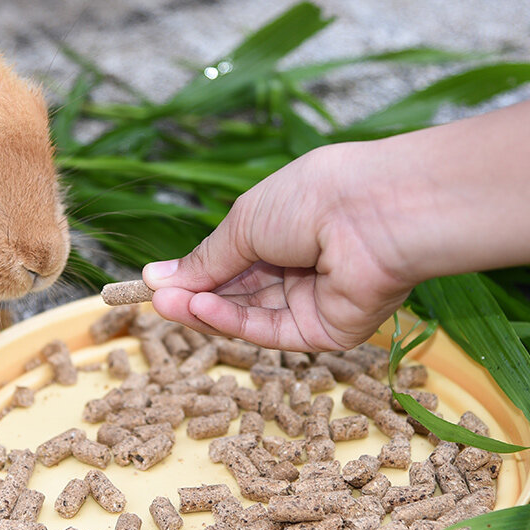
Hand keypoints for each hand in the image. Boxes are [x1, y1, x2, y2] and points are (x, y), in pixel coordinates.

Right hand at [142, 144, 414, 350]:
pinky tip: (201, 310)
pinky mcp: (325, 330)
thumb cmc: (312, 199)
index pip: (230, 261)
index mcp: (284, 229)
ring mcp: (312, 300)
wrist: (375, 213)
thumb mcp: (244, 223)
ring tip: (169, 305)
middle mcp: (299, 266)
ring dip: (207, 311)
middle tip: (155, 300)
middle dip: (194, 295)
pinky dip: (233, 323)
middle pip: (236, 292)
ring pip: (249, 315)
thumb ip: (204, 260)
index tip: (154, 284)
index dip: (193, 274)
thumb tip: (156, 278)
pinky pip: (271, 330)